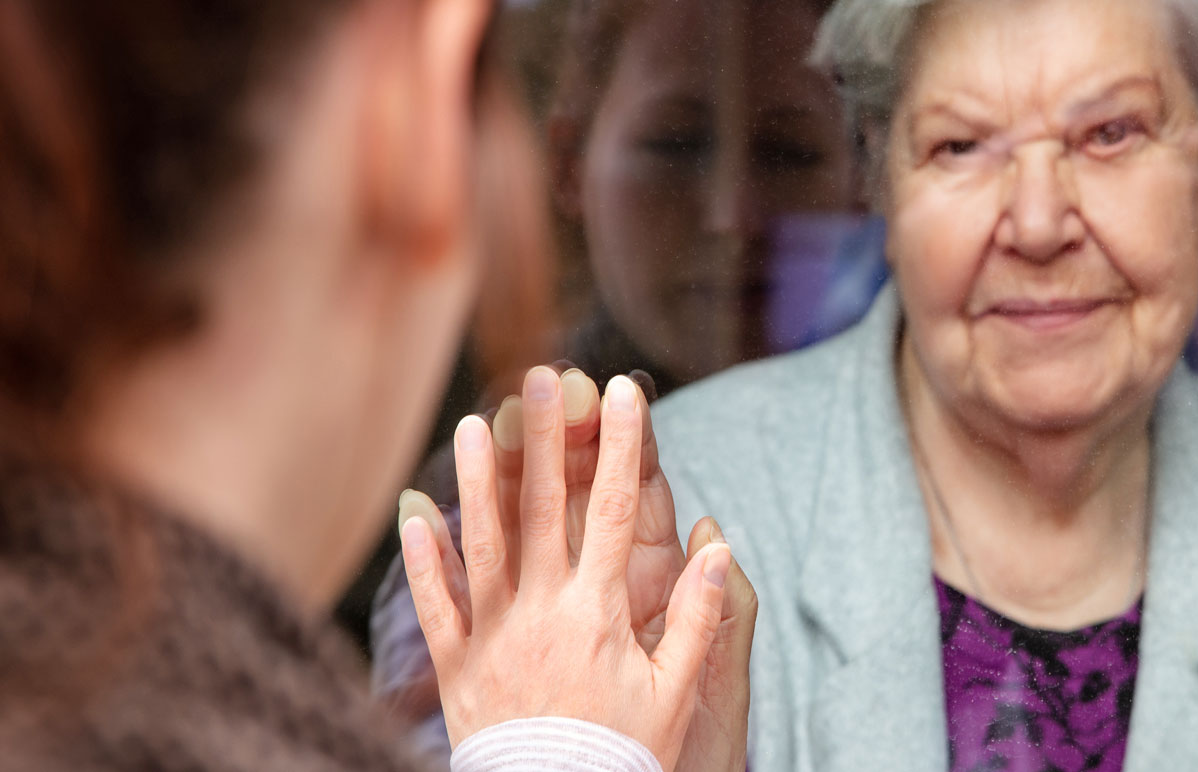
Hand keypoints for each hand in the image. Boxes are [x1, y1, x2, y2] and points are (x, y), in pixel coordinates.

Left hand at [400, 368, 730, 768]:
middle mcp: (542, 610)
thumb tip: (716, 545)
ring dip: (477, 480)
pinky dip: (423, 559)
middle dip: (544, 438)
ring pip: (482, 542)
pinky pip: (435, 604)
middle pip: (543, 508)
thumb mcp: (676, 691)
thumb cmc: (624, 754)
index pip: (616, 511)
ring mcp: (493, 635)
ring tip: (473, 425)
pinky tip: (413, 515)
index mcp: (599, 612)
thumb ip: (699, 616)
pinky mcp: (456, 666)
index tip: (623, 391)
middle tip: (540, 378)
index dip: (621, 446)